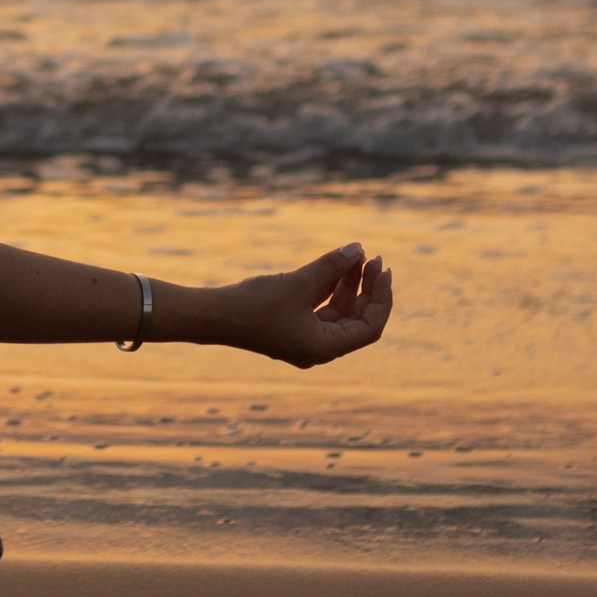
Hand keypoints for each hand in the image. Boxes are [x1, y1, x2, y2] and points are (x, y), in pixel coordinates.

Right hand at [222, 241, 392, 368]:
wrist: (213, 316)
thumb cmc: (256, 304)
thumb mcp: (298, 283)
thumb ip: (330, 265)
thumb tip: (359, 248)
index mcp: (326, 348)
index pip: (370, 327)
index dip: (381, 297)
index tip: (383, 269)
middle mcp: (320, 347)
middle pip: (356, 318)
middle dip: (366, 288)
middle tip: (373, 257)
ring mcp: (305, 337)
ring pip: (338, 311)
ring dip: (348, 284)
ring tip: (357, 255)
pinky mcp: (291, 326)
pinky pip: (320, 307)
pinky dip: (329, 287)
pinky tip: (336, 265)